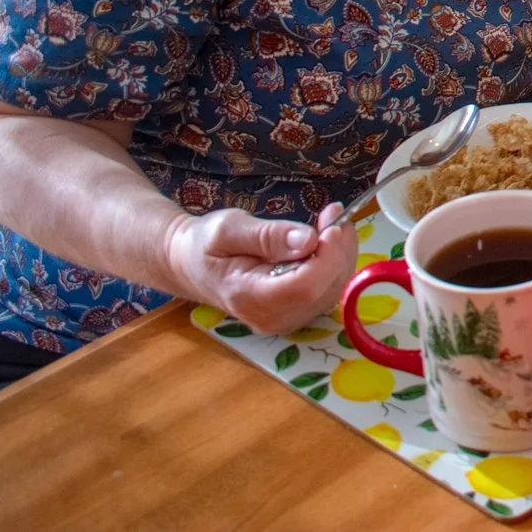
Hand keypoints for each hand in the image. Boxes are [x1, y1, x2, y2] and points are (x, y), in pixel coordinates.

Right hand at [164, 202, 359, 335]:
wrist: (190, 265)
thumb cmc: (205, 245)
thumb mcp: (229, 229)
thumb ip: (268, 236)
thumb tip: (307, 240)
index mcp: (251, 298)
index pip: (305, 286)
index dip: (328, 256)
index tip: (333, 224)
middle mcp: (271, 318)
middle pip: (325, 289)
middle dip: (339, 249)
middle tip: (334, 212)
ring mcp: (285, 320)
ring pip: (333, 290)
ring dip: (341, 253)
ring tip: (331, 221)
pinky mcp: (295, 313)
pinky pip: (328, 290)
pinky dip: (334, 262)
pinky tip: (326, 240)